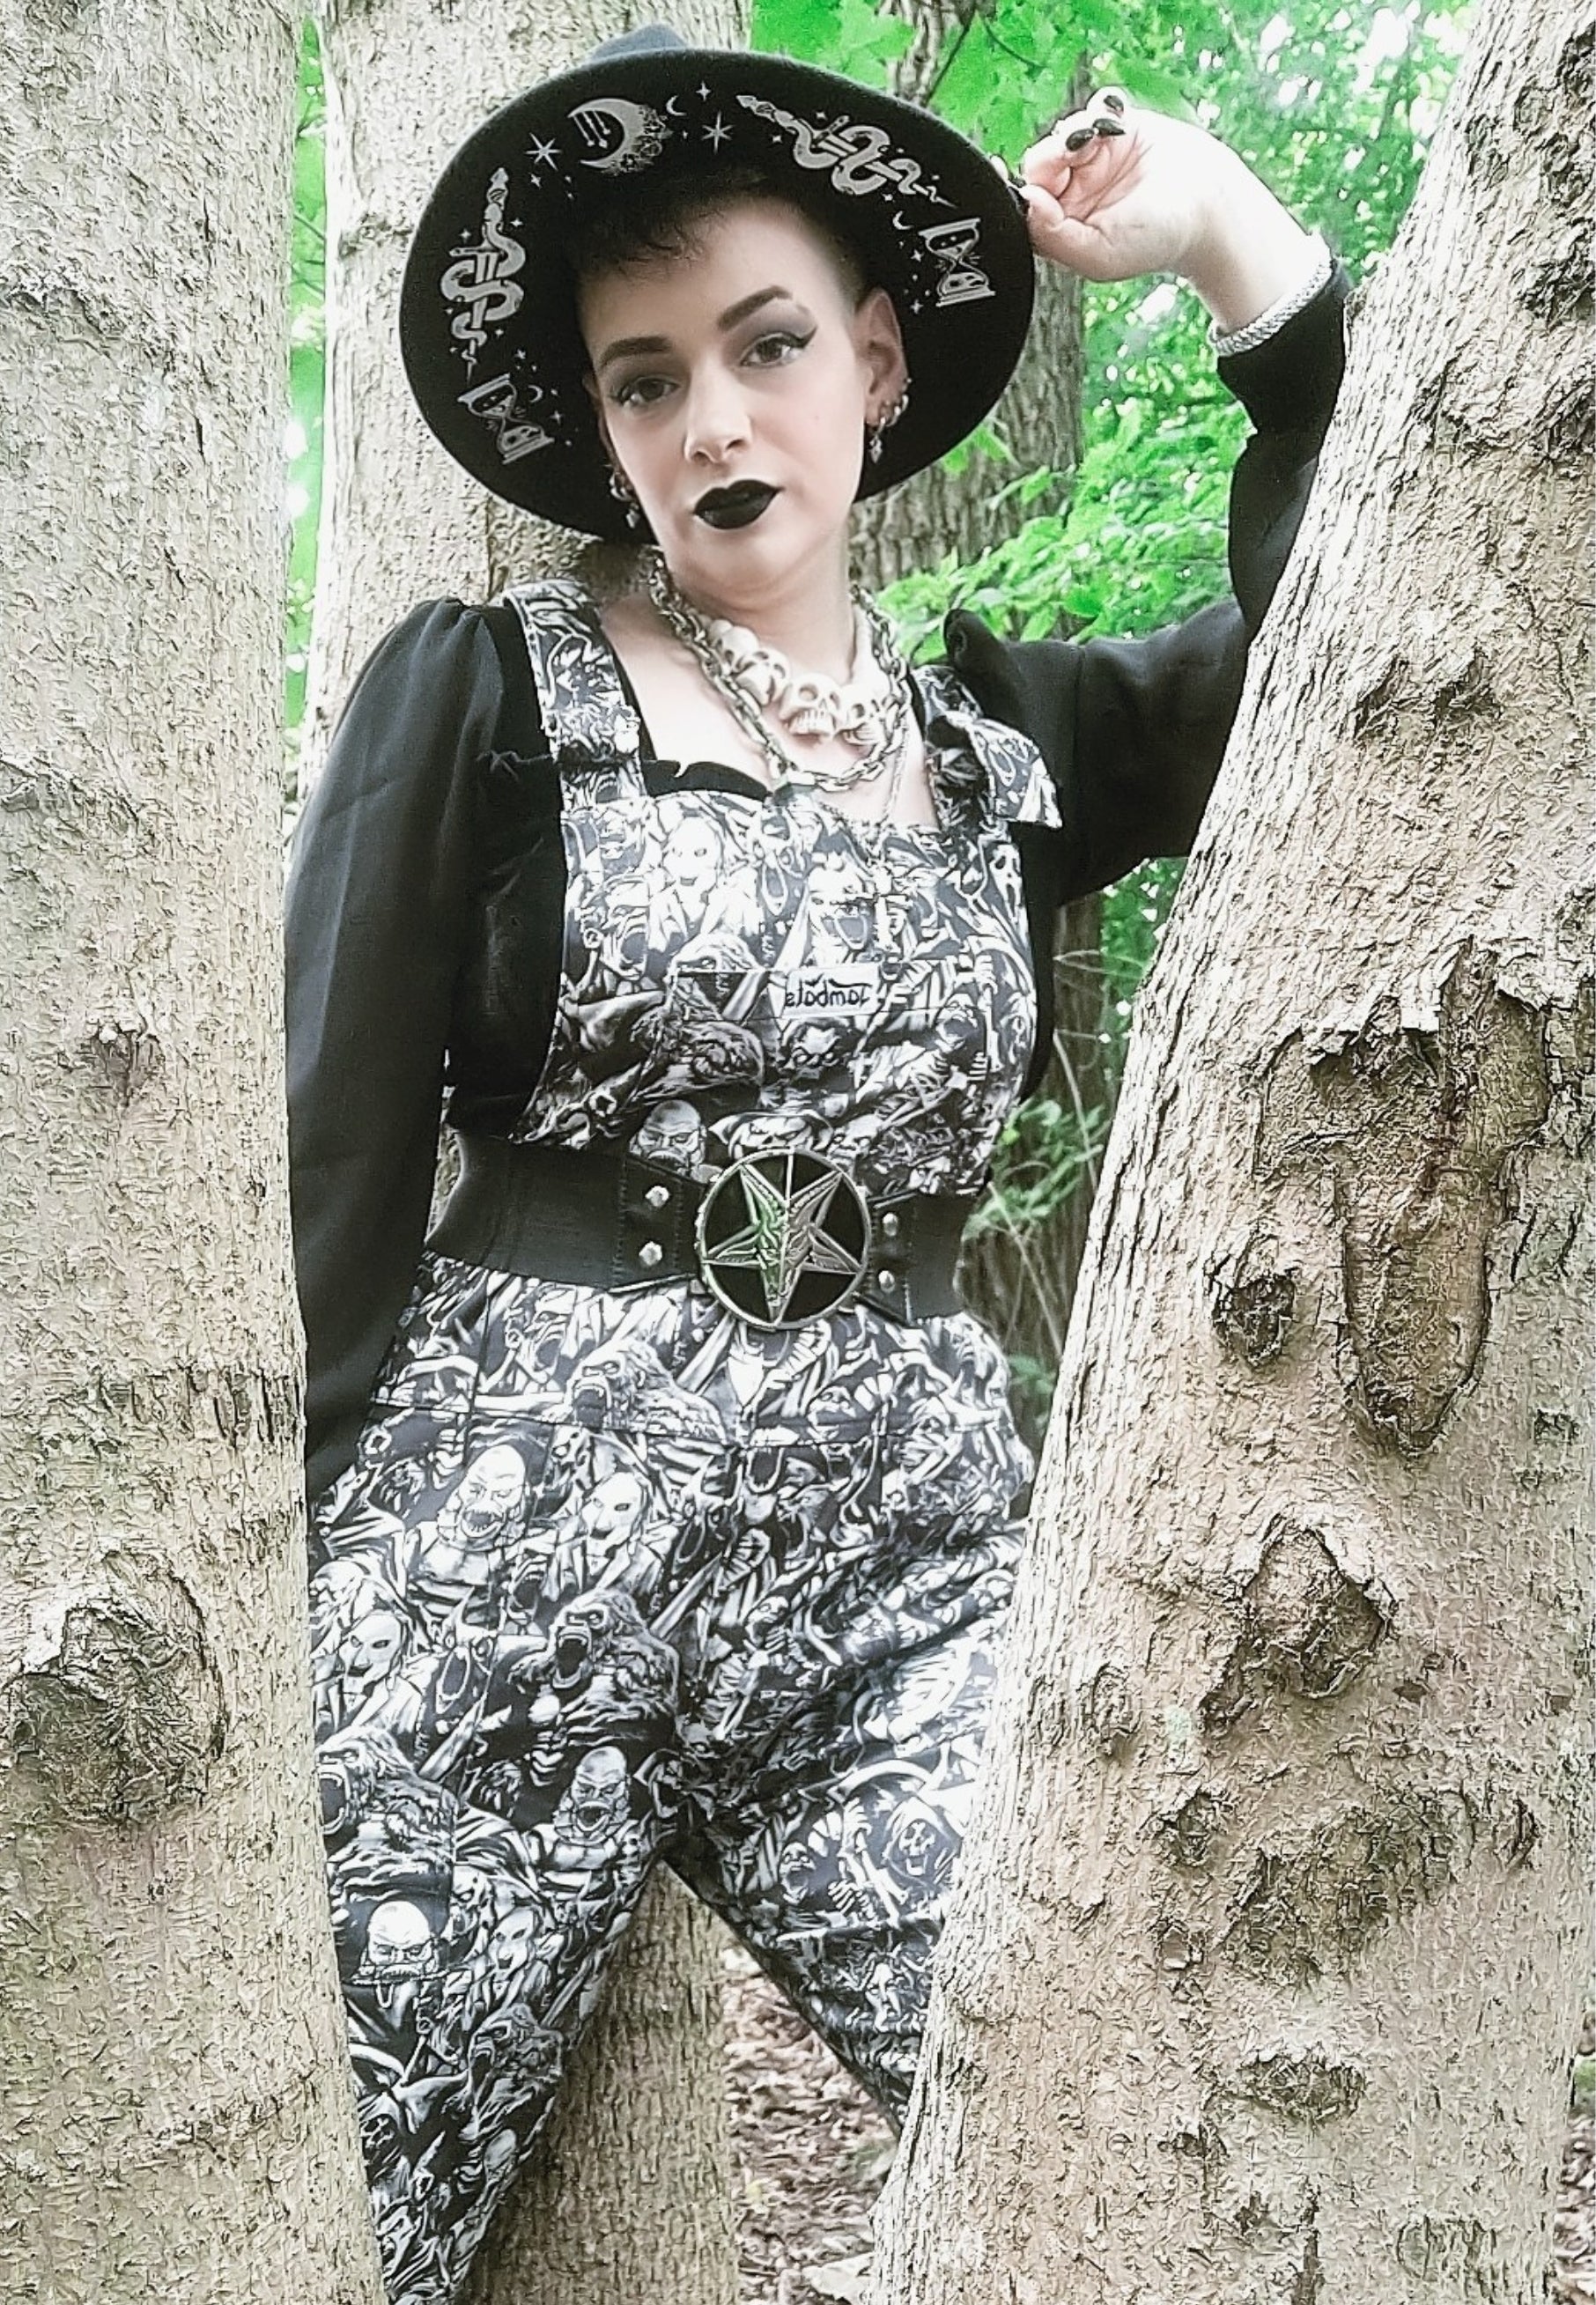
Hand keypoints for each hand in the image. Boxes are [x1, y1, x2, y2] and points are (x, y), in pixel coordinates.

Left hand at [1019, 89, 1323, 332]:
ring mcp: (1094, 160)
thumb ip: (1055, 237)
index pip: (1025, 207)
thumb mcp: (1099, 254)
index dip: (1014, 188)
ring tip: (1099, 140)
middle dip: (1051, 157)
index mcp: (1062, 228)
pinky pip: (1091, 111)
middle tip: (1076, 156)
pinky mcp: (1116, 130)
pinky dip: (1097, 113)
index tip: (1005, 171)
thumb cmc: (1158, 239)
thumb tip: (1025, 202)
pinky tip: (1115, 127)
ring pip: (1062, 134)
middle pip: (1040, 166)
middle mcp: (1073, 194)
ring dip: (1075, 132)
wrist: (1210, 206)